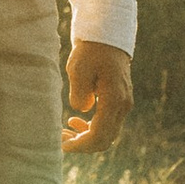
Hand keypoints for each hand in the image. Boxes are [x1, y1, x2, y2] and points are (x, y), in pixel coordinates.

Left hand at [62, 41, 132, 155]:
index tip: (61, 145)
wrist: (106, 38)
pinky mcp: (119, 102)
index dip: (80, 145)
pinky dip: (91, 129)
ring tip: (64, 133)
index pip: (99, 135)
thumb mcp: (78, 68)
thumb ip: (79, 92)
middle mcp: (123, 106)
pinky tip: (74, 122)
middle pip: (105, 140)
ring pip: (107, 135)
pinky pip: (108, 125)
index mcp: (114, 100)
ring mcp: (123, 105)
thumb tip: (82, 110)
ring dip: (86, 138)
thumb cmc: (90, 52)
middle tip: (60, 140)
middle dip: (82, 145)